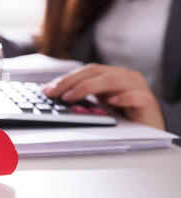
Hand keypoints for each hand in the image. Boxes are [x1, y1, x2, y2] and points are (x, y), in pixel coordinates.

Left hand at [42, 64, 165, 129]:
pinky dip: (124, 98)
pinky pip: (137, 96)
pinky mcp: (148, 101)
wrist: (151, 126)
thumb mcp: (99, 104)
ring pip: (113, 80)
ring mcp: (136, 87)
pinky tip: (111, 102)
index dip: (65, 79)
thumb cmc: (123, 114)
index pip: (85, 71)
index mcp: (110, 75)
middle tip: (54, 93)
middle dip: (71, 82)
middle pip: (95, 72)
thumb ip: (83, 100)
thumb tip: (56, 100)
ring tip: (71, 96)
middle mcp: (123, 77)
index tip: (47, 90)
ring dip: (89, 87)